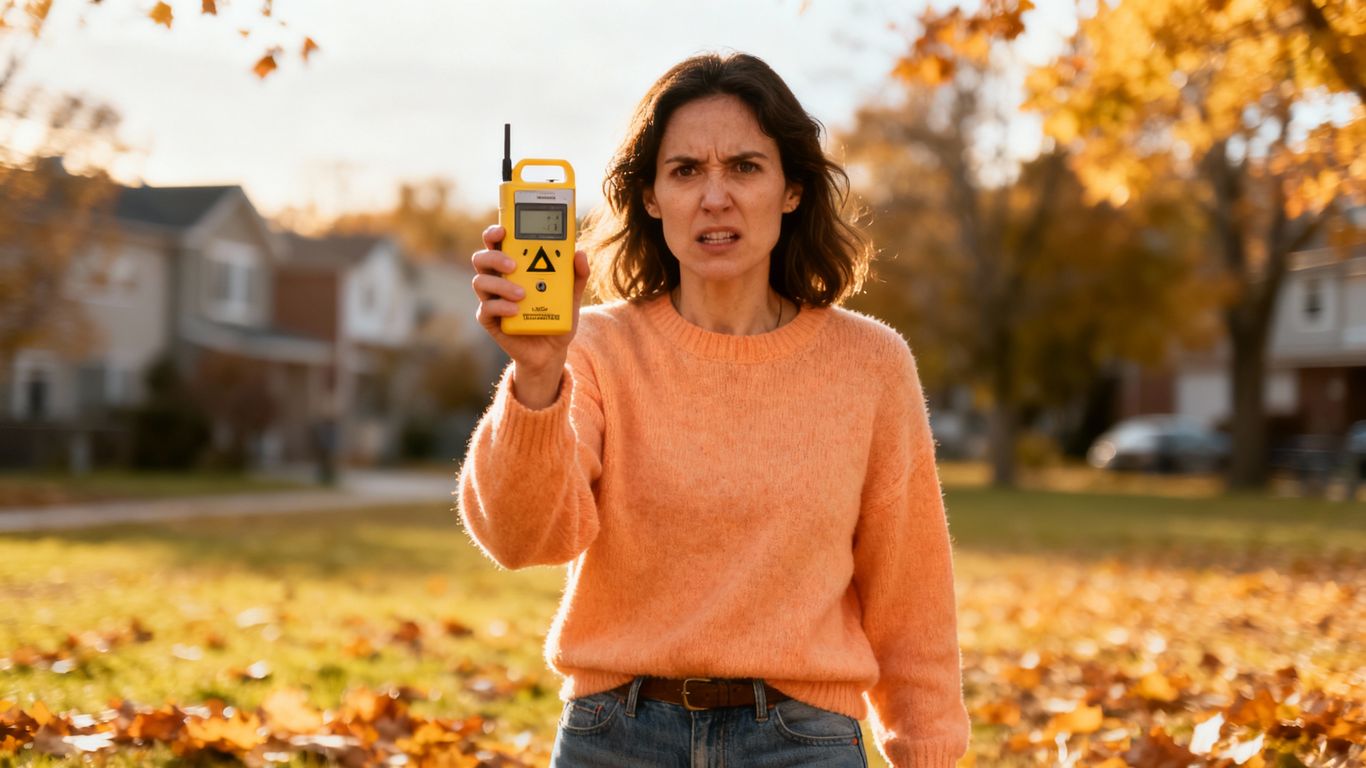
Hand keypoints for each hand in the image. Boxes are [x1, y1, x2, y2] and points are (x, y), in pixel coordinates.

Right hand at [471, 224, 589, 408]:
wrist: (551, 351)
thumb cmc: (557, 317)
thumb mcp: (572, 296)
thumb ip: (577, 275)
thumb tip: (579, 253)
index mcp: (514, 267)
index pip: (497, 243)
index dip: (494, 233)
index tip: (504, 230)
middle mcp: (498, 279)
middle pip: (481, 258)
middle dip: (494, 256)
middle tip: (514, 264)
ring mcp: (491, 299)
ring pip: (480, 282)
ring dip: (500, 284)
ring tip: (522, 294)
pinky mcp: (489, 320)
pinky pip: (485, 309)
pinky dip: (500, 306)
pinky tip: (515, 310)